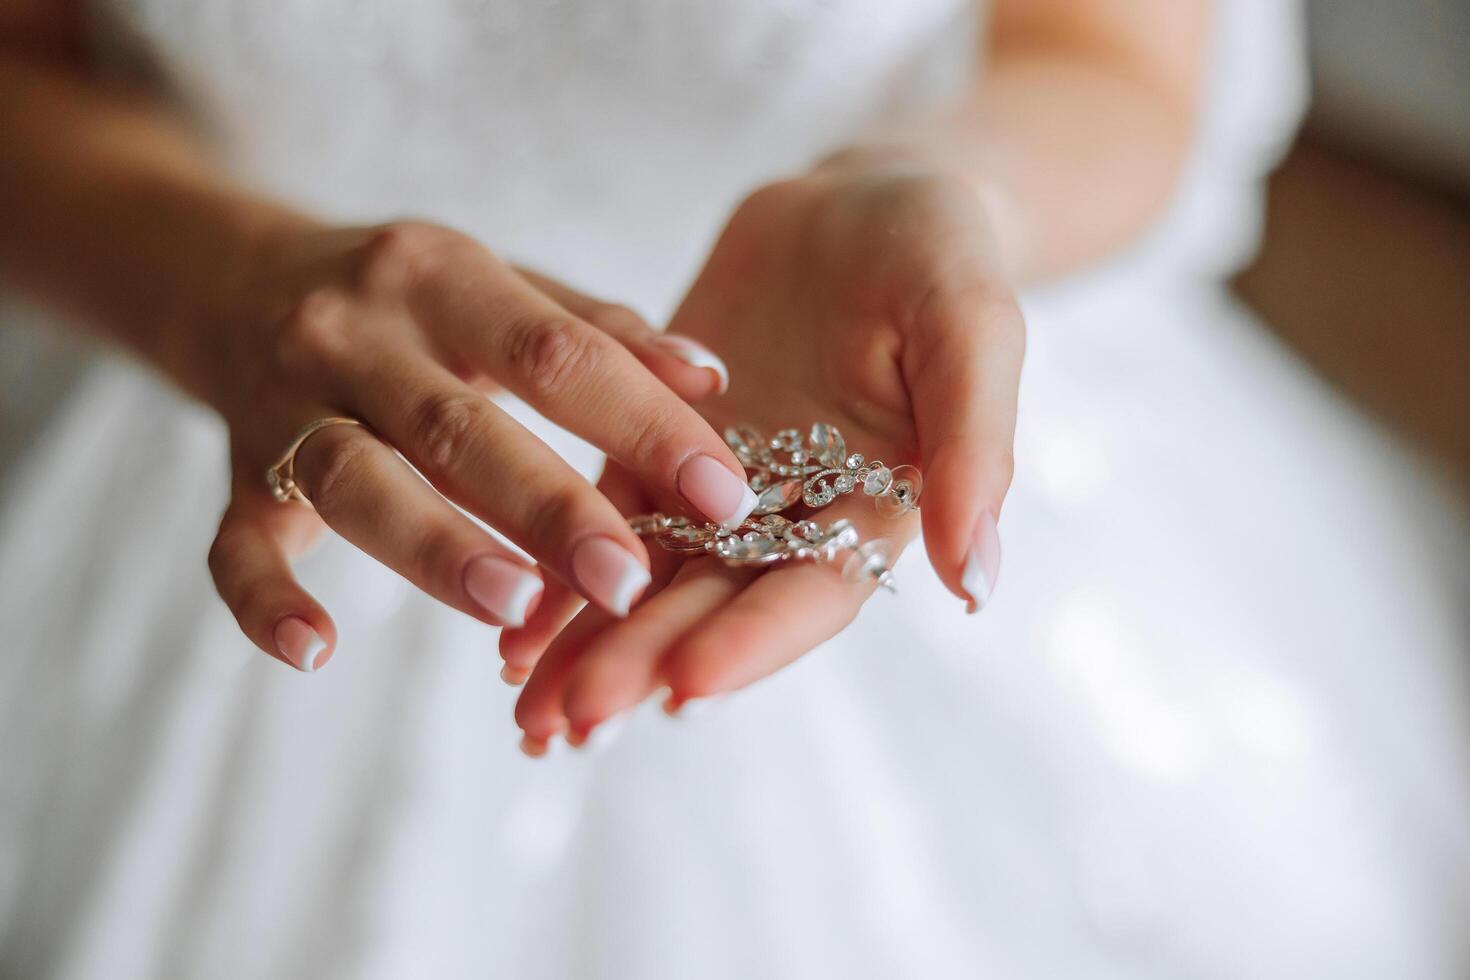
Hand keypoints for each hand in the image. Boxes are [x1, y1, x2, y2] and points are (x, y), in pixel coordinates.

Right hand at [204, 219, 756, 670]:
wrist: (233, 279)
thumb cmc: (409, 300)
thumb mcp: (500, 285)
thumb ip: (602, 331)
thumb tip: (714, 376)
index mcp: (441, 275)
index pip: (555, 351)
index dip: (642, 421)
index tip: (722, 493)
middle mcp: (356, 332)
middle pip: (456, 425)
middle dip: (548, 506)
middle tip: (627, 581)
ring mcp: (284, 403)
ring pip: (354, 480)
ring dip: (435, 547)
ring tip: (515, 607)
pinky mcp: (235, 475)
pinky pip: (232, 543)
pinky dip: (265, 600)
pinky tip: (315, 651)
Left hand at [508, 159, 1023, 749]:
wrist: (858, 200)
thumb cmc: (936, 254)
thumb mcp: (970, 328)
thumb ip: (972, 446)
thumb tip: (976, 582)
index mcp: (876, 508)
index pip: (813, 592)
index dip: (752, 641)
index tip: (685, 688)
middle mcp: (794, 519)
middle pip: (715, 604)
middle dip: (644, 661)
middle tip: (568, 721)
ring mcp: (720, 492)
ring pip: (650, 579)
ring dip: (589, 645)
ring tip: (522, 712)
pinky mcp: (655, 451)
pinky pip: (602, 519)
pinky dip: (558, 573)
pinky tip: (506, 637)